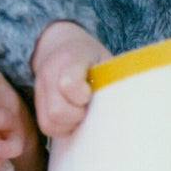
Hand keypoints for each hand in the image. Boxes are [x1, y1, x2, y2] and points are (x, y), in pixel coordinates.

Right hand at [31, 21, 110, 137]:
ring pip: (50, 122)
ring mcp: (40, 88)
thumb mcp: (104, 59)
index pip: (69, 84)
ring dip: (69, 124)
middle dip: (77, 116)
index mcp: (71, 58)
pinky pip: (46, 125)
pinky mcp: (37, 102)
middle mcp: (50, 72)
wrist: (60, 43)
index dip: (82, 96)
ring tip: (81, 113)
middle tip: (88, 108)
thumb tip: (133, 107)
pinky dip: (60, 126)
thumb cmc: (91, 57)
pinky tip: (72, 117)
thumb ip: (113, 78)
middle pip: (57, 111)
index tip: (91, 94)